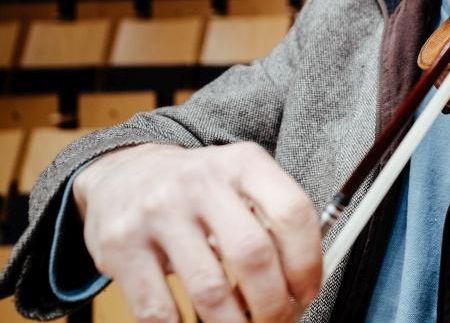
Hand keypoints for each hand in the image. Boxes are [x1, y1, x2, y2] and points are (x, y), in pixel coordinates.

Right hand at [73, 142, 321, 322]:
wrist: (123, 174)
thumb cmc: (196, 189)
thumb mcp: (240, 182)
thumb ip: (271, 221)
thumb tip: (301, 283)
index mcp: (243, 163)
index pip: (293, 213)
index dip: (307, 262)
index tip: (307, 291)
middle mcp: (201, 183)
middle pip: (253, 256)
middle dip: (272, 304)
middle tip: (277, 319)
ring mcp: (157, 213)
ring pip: (208, 290)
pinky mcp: (121, 245)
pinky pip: (158, 309)